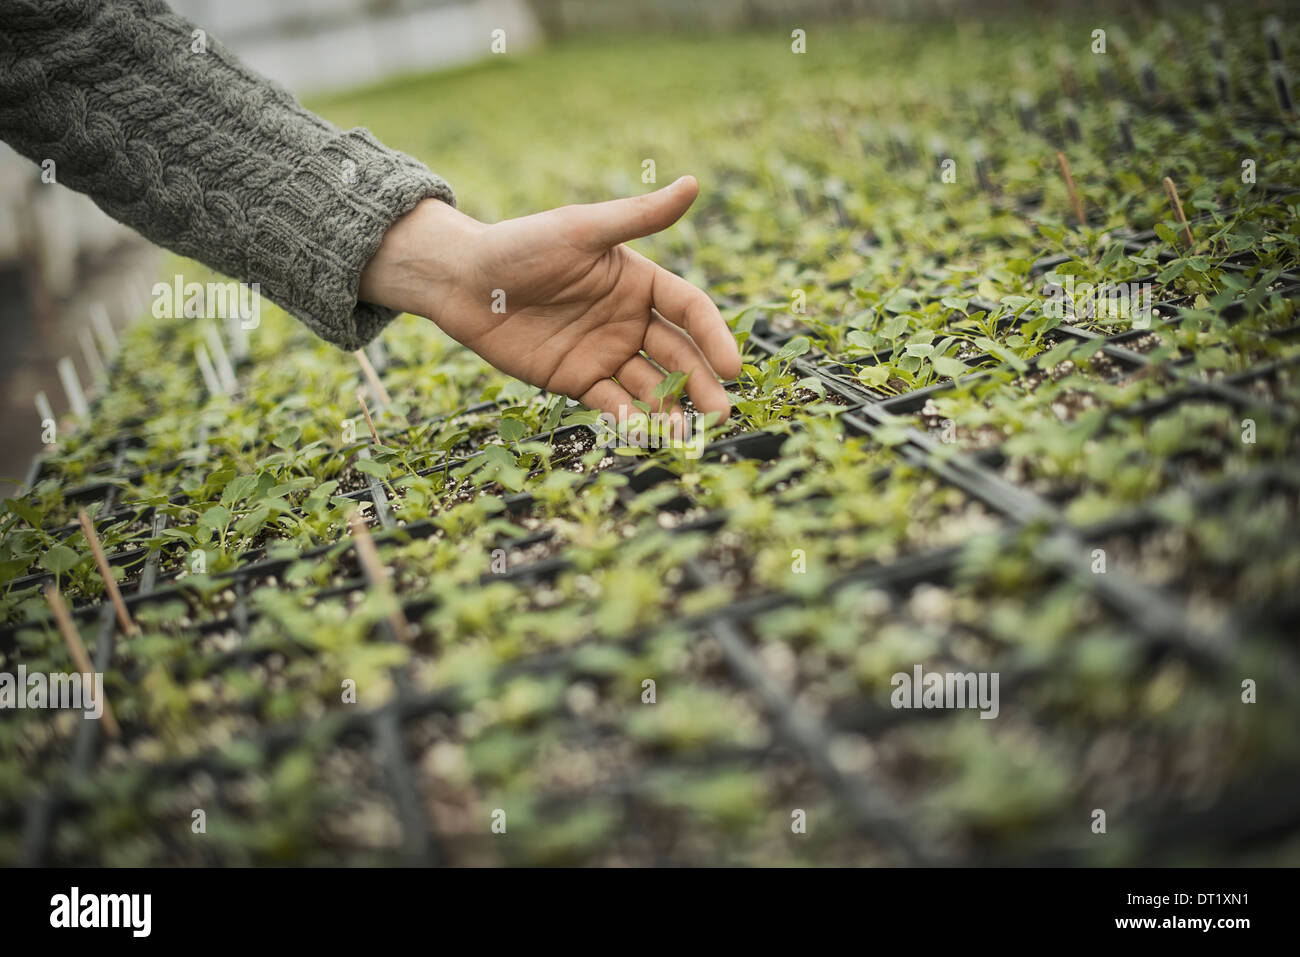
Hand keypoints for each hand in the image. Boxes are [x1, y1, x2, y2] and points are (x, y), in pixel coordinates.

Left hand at [358, 175, 740, 421]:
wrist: (463, 281)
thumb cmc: (521, 245)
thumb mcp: (582, 230)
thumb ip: (639, 217)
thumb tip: (693, 184)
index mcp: (640, 282)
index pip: (691, 311)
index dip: (714, 337)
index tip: (733, 366)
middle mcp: (630, 320)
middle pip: (679, 357)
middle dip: (702, 385)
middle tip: (720, 413)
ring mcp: (606, 353)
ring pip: (651, 387)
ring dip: (671, 410)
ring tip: (684, 434)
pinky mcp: (577, 380)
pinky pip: (612, 404)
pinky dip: (629, 419)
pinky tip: (640, 432)